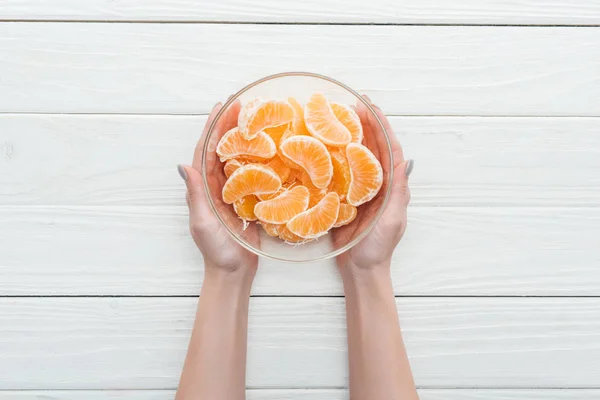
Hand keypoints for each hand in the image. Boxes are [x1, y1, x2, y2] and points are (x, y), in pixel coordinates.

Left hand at [178, 101, 258, 279]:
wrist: (233, 273)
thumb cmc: (216, 251)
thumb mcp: (202, 222)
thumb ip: (196, 194)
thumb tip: (183, 165)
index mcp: (203, 189)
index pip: (205, 151)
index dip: (213, 127)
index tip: (221, 106)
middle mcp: (216, 187)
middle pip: (222, 149)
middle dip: (230, 126)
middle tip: (243, 105)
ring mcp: (232, 193)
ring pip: (237, 159)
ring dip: (244, 139)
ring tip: (257, 119)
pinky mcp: (247, 201)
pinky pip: (253, 175)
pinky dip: (259, 159)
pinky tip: (270, 149)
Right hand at [334, 96, 412, 273]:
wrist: (360, 270)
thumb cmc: (378, 248)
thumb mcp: (392, 220)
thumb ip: (398, 193)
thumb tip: (405, 162)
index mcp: (392, 186)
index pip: (390, 150)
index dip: (382, 127)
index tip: (371, 107)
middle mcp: (377, 184)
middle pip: (372, 148)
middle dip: (365, 125)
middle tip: (351, 104)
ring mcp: (360, 190)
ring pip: (356, 157)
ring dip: (350, 136)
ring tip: (338, 117)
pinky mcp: (344, 197)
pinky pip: (339, 172)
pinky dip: (333, 157)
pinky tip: (322, 146)